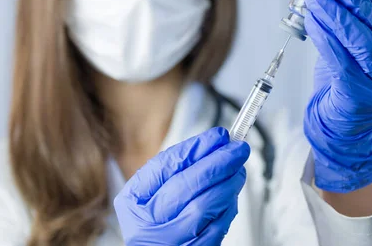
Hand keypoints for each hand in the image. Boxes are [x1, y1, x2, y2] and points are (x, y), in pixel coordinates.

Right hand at [114, 127, 249, 245]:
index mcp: (133, 202)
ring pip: (204, 207)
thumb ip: (173, 170)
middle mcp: (146, 224)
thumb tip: (213, 144)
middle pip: (186, 186)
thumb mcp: (147, 194)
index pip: (165, 166)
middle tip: (237, 149)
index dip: (196, 148)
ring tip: (238, 170)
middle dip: (217, 162)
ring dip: (227, 184)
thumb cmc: (150, 223)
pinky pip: (215, 230)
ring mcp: (168, 243)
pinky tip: (231, 196)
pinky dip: (227, 209)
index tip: (218, 136)